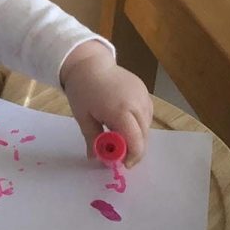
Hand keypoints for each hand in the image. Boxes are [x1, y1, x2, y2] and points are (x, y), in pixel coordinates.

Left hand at [60, 41, 152, 166]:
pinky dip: (139, 124)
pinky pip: (147, 115)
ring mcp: (143, 96)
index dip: (132, 156)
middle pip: (144, 136)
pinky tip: (124, 124)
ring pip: (147, 126)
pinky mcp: (145, 91)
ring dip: (137, 136)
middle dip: (134, 149)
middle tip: (120, 156)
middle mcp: (137, 103)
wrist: (90, 64)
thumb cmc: (82, 91)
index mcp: (120, 110)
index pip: (135, 140)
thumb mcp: (83, 117)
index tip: (124, 165)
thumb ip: (92, 138)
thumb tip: (95, 159)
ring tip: (118, 137)